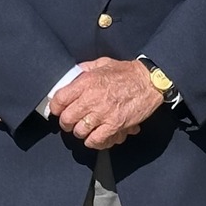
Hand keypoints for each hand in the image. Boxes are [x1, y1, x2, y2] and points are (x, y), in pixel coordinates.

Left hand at [50, 57, 164, 149]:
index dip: (55, 108)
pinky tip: (96, 137)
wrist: (150, 81)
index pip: (59, 100)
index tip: (58, 110)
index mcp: (87, 82)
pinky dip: (93, 141)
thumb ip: (85, 69)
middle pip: (67, 119)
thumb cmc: (127, 72)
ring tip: (86, 129)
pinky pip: (95, 140)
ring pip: (79, 132)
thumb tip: (72, 75)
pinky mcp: (115, 125)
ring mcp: (103, 114)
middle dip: (66, 123)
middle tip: (71, 122)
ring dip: (81, 132)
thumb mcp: (103, 64)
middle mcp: (92, 98)